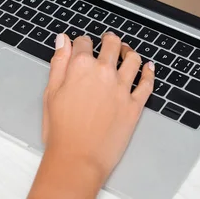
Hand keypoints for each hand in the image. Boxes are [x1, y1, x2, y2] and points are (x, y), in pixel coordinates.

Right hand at [28, 32, 154, 198]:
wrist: (78, 159)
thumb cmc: (61, 130)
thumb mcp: (50, 92)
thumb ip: (58, 63)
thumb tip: (62, 40)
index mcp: (81, 67)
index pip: (84, 42)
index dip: (81, 42)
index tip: (81, 45)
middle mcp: (104, 73)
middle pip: (112, 45)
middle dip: (109, 40)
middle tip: (108, 41)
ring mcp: (122, 88)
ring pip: (133, 59)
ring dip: (129, 51)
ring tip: (126, 51)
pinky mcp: (134, 105)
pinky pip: (147, 84)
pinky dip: (149, 73)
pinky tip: (149, 68)